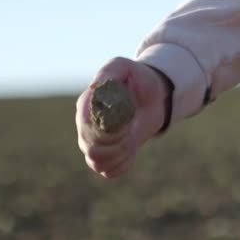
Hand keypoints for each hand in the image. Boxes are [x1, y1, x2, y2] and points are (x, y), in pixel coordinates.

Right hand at [75, 57, 168, 177]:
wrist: (154, 97)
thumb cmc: (138, 79)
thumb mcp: (125, 68)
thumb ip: (109, 73)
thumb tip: (93, 87)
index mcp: (86, 106)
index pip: (86, 126)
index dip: (108, 130)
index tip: (126, 122)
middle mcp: (85, 127)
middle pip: (91, 149)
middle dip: (117, 143)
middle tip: (131, 129)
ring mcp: (93, 144)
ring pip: (97, 163)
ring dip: (120, 154)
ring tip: (130, 138)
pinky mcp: (106, 158)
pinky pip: (108, 172)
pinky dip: (123, 164)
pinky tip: (131, 150)